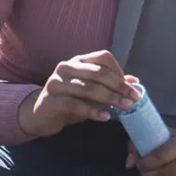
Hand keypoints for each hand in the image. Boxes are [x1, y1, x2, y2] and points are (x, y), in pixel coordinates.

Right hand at [15, 50, 135, 137]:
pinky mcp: (51, 99)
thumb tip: (135, 81)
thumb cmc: (69, 101)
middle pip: (98, 73)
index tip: (132, 88)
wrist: (41, 115)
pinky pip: (75, 104)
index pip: (102, 58)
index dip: (119, 71)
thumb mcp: (90, 92)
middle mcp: (66, 67)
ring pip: (89, 88)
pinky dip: (92, 111)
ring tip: (125, 108)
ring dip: (111, 99)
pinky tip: (105, 117)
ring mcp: (56, 82)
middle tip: (134, 99)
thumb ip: (109, 85)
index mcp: (77, 61)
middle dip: (119, 86)